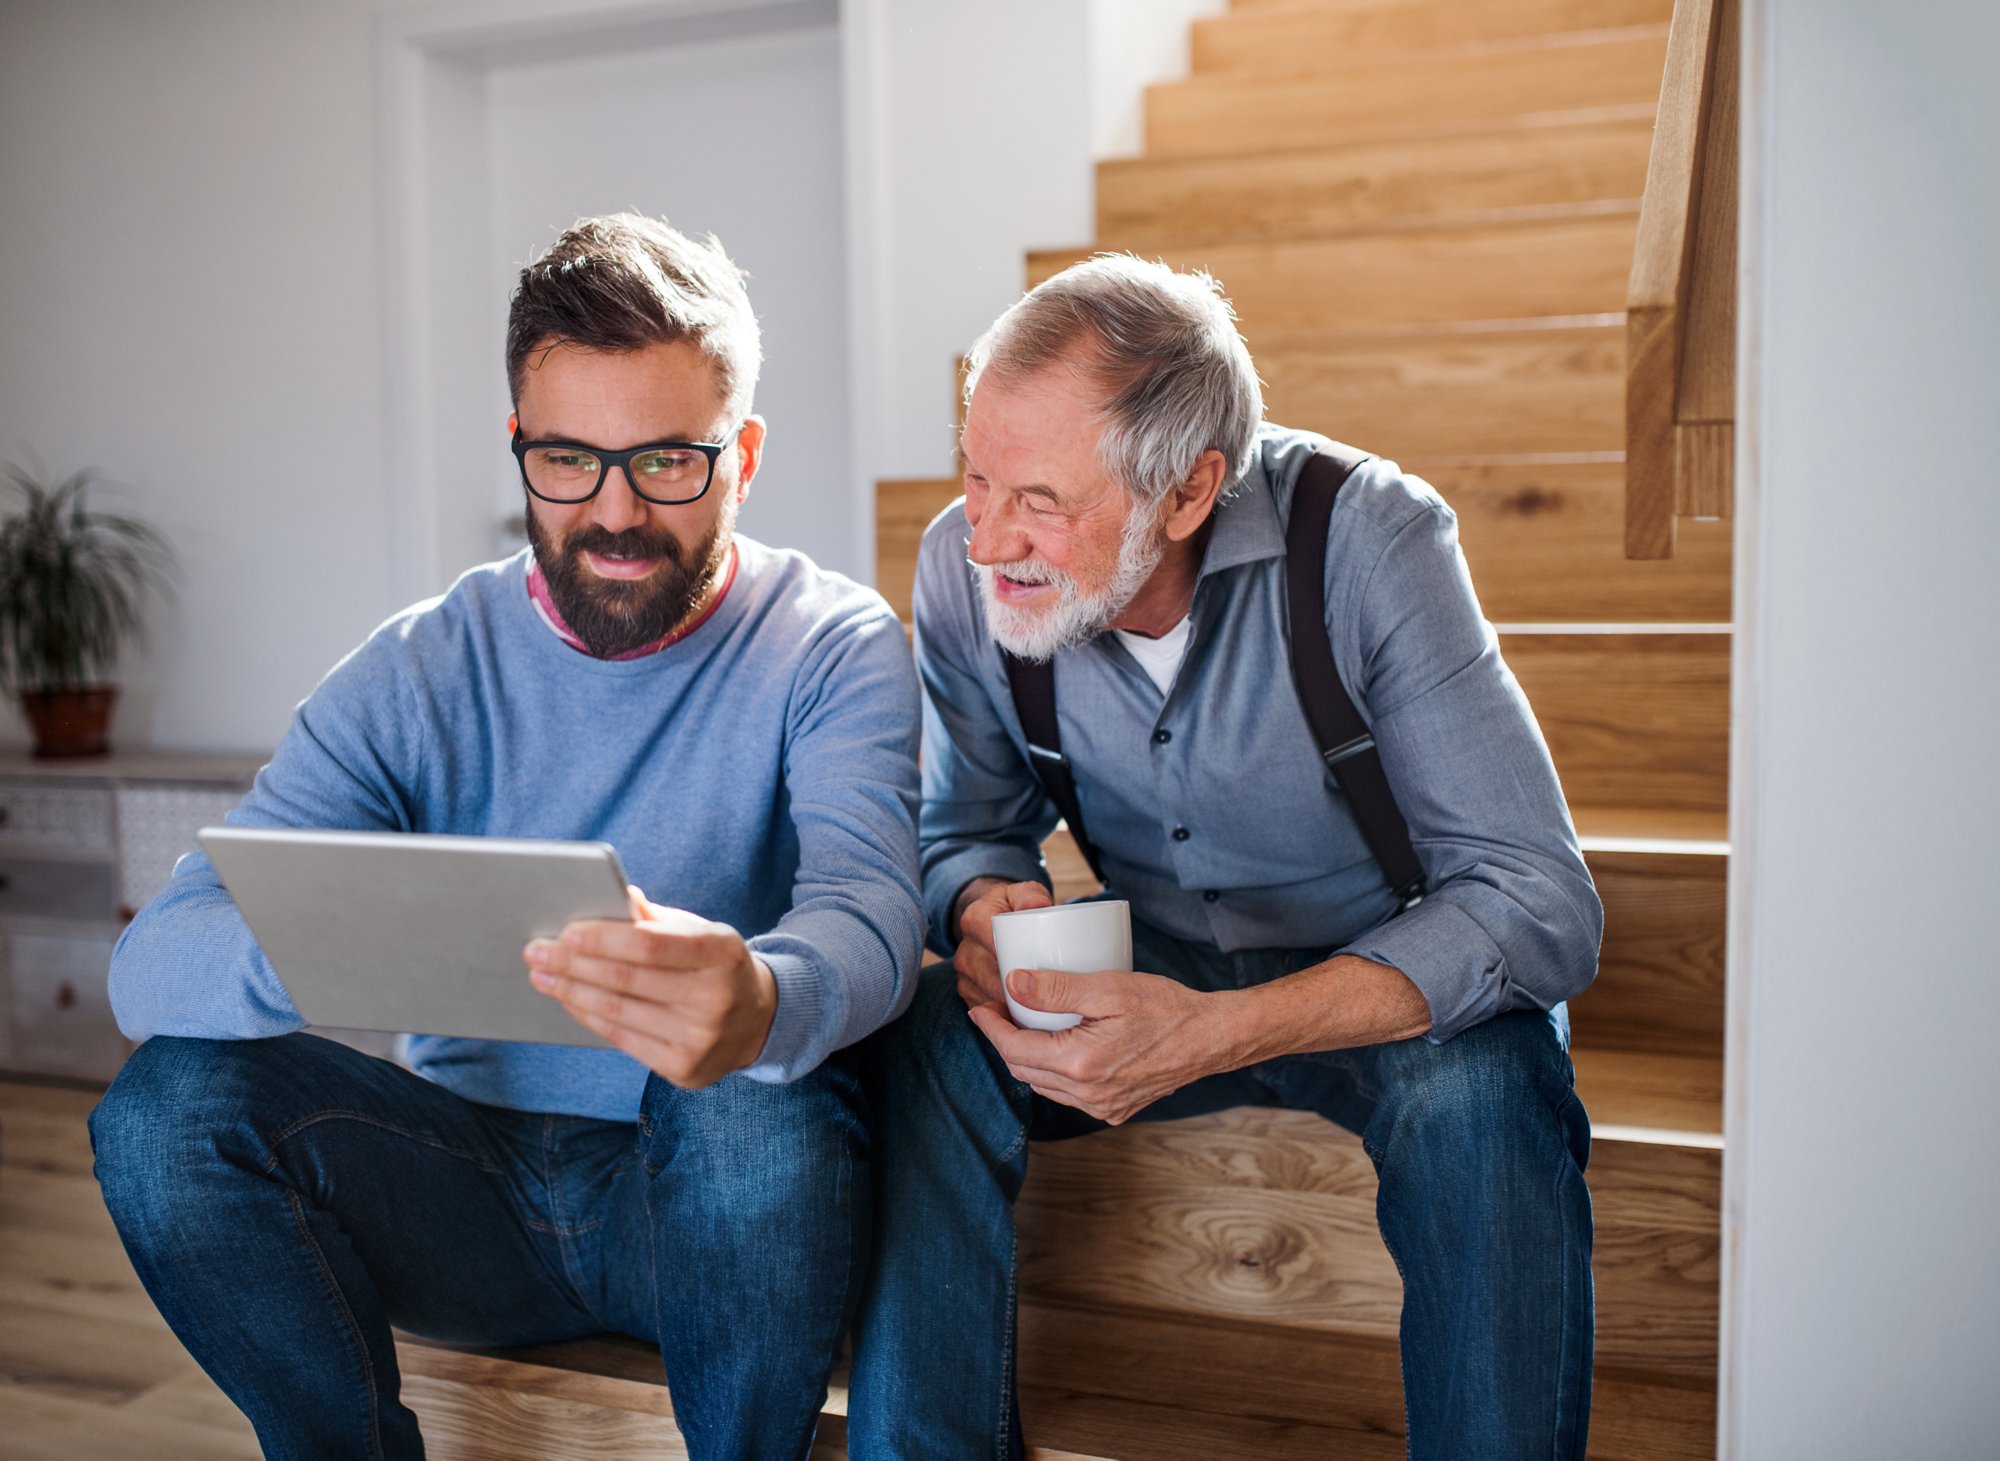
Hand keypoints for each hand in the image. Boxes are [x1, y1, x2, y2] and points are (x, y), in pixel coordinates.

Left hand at [524, 886, 776, 1087]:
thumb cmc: (717, 966)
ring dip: (571, 991)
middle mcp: (714, 998)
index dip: (602, 939)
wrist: (759, 1020)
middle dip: (573, 964)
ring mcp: (699, 1038)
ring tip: (542, 975)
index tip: (565, 932)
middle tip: (536, 951)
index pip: (650, 945)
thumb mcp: (701, 932)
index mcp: (721, 952)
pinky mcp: (683, 1067)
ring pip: (618, 1011)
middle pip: (626, 979)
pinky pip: (621, 1038)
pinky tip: (569, 1000)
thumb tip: (612, 896)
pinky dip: (588, 1016)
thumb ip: (655, 919)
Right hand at [952, 878, 1052, 1008]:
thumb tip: (1039, 905)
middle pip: (990, 976)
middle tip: (1049, 996)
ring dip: (1012, 1006)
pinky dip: (1003, 1016)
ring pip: (987, 997)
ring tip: (1041, 1009)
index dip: (1013, 958)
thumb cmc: (1015, 908)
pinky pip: (985, 1010)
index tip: (1040, 968)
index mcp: (974, 919)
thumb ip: (1031, 895)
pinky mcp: (967, 991)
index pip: (991, 941)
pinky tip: (1023, 1017)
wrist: (993, 919)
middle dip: (1018, 989)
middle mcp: (964, 948)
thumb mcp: (1025, 893)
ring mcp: (963, 973)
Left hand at [966, 966, 1237, 1124]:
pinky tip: (1059, 1048)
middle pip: (1025, 1070)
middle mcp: (1087, 1094)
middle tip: (998, 1011)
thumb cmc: (1166, 1008)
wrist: (1211, 1037)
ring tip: (1023, 1026)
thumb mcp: (1109, 988)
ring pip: (1045, 1085)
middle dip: (1005, 1042)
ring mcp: (1102, 1107)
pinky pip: (1069, 1095)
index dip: (991, 1027)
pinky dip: (1054, 1073)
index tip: (980, 1007)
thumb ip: (1058, 988)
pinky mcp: (1115, 1110)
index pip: (1014, 1050)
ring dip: (1028, 1058)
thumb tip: (1012, 983)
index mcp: (1080, 1065)